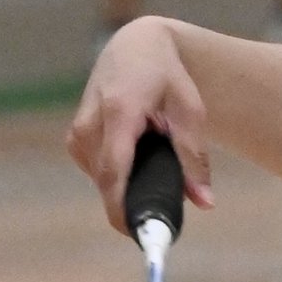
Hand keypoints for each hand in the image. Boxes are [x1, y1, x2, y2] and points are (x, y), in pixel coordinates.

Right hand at [68, 17, 213, 231]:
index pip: (114, 171)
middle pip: (106, 182)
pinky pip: (98, 174)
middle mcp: (90, 123)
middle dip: (132, 207)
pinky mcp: (76, 141)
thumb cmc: (167, 78)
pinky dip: (119, 177)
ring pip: (102, 181)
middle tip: (162, 221)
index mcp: (119, 111)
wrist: (136, 47)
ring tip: (155, 173)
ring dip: (128, 188)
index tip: (142, 234)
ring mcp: (79, 133)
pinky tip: (139, 163)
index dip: (123, 208)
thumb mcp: (191, 111)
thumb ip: (195, 158)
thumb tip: (205, 203)